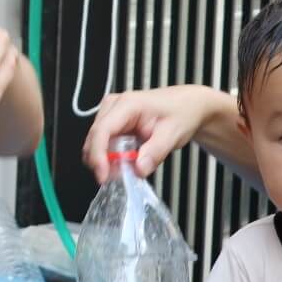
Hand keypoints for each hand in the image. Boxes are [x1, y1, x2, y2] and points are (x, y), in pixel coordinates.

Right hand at [82, 85, 229, 181]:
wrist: (186, 106)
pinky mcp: (112, 123)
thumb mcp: (173, 134)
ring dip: (106, 161)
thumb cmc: (181, 113)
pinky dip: (111, 158)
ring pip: (95, 143)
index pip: (102, 131)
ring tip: (128, 169)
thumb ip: (155, 152)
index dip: (98, 155)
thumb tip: (139, 170)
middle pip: (94, 138)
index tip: (103, 175)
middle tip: (121, 177)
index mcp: (127, 104)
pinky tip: (126, 162)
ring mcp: (110, 114)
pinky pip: (103, 144)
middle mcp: (114, 106)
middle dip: (103, 162)